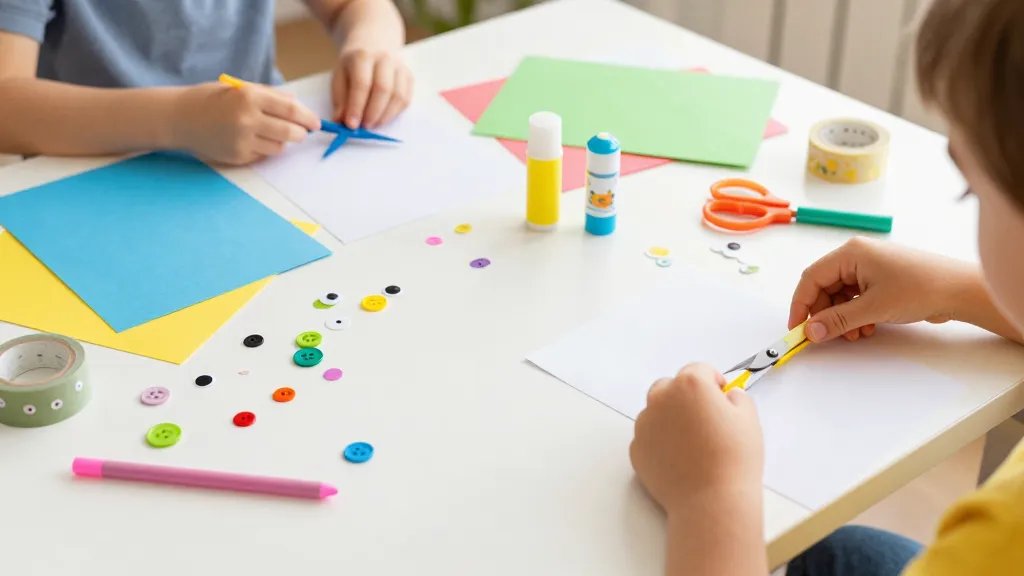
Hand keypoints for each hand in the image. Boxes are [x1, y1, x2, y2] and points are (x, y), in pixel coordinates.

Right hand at [170, 82, 318, 164]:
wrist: (179, 117)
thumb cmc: (212, 99)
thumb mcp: (240, 89)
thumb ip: (271, 95)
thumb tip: (297, 105)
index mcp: (250, 97)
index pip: (291, 110)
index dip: (308, 117)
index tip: (316, 122)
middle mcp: (247, 120)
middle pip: (290, 133)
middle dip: (300, 133)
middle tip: (301, 131)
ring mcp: (242, 140)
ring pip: (279, 147)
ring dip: (281, 141)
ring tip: (268, 132)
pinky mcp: (237, 156)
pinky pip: (263, 155)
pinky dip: (264, 148)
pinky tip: (251, 139)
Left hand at [330, 45, 411, 128]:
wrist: (373, 39)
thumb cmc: (354, 62)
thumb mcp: (340, 74)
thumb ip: (340, 98)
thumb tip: (340, 121)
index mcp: (362, 56)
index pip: (361, 84)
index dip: (356, 106)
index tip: (351, 125)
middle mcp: (384, 59)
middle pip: (383, 89)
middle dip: (373, 113)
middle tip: (364, 126)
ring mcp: (399, 66)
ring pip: (398, 95)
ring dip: (385, 115)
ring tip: (373, 124)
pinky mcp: (408, 75)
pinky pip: (406, 98)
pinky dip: (395, 112)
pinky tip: (384, 117)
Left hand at [630, 363, 762, 514]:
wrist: (711, 501)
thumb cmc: (733, 459)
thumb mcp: (748, 419)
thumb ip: (737, 398)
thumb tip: (728, 396)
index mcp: (689, 385)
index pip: (699, 370)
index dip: (713, 381)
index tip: (720, 394)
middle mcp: (661, 399)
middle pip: (670, 386)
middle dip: (686, 396)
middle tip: (705, 418)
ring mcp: (644, 425)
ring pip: (656, 411)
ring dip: (671, 418)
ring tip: (693, 442)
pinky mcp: (637, 449)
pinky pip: (649, 437)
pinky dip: (661, 442)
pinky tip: (680, 458)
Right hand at [789, 237, 977, 341]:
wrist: (961, 290)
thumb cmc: (920, 288)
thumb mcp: (873, 308)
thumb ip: (837, 321)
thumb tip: (810, 332)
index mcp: (850, 253)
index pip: (812, 278)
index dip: (801, 304)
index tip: (797, 328)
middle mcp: (857, 256)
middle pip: (825, 288)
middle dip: (825, 314)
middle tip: (827, 336)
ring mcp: (869, 268)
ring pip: (840, 296)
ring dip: (842, 318)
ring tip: (855, 334)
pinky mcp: (881, 280)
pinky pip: (856, 298)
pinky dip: (855, 315)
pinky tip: (867, 328)